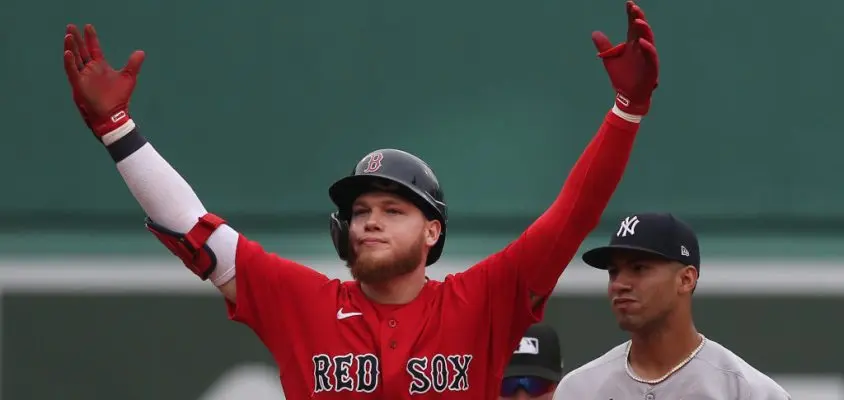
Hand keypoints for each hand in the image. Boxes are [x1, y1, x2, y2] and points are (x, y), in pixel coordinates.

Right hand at [63, 24, 144, 139]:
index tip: (88, 26)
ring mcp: (83, 77)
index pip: (94, 48)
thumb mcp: (128, 78)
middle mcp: (90, 70)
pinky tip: (68, 53)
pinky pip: (72, 72)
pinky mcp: (78, 85)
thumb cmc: (119, 98)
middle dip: (77, 39)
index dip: (91, 38)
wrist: (113, 115)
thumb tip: (141, 52)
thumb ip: (133, 64)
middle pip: (81, 51)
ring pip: (74, 59)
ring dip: (71, 47)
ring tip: (69, 36)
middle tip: (71, 26)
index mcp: (100, 67)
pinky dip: (69, 63)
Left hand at [592, 1, 658, 115]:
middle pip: (641, 30)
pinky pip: (651, 56)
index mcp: (633, 45)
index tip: (628, 3)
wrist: (627, 96)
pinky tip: (642, 42)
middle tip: (634, 7)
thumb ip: (604, 46)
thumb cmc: (622, 77)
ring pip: (648, 40)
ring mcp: (648, 57)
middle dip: (638, 18)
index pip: (633, 26)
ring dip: (644, 30)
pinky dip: (648, 49)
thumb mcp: (609, 60)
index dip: (631, 15)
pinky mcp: (651, 67)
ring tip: (637, 20)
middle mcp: (641, 48)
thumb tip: (594, 33)